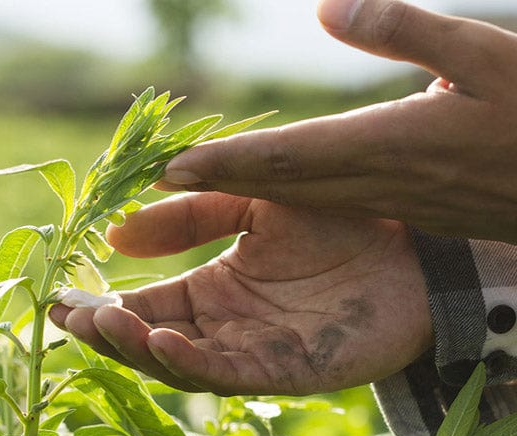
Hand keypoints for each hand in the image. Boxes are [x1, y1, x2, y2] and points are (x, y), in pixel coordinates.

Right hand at [49, 192, 432, 395]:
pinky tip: (161, 341)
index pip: (146, 307)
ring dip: (139, 349)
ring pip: (180, 364)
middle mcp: (225, 328)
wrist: (413, 247)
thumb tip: (115, 233)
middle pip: (153, 342)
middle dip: (109, 334)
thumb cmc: (339, 220)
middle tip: (71, 319)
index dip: (103, 308)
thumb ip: (191, 216)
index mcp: (213, 291)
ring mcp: (251, 353)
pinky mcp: (282, 373)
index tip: (60, 301)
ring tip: (107, 325)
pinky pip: (227, 374)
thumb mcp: (254, 202)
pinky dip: (191, 363)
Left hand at [159, 0, 516, 243]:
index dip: (229, 162)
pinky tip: (259, 187)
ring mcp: (385, 201)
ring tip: (192, 182)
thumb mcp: (486, 51)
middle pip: (280, 182)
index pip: (290, 156)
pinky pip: (324, 201)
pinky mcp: (397, 208)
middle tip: (158, 178)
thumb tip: (326, 5)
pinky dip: (280, 193)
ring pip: (297, 196)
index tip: (175, 166)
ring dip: (240, 190)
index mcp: (392, 144)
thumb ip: (403, 30)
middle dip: (216, 181)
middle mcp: (376, 181)